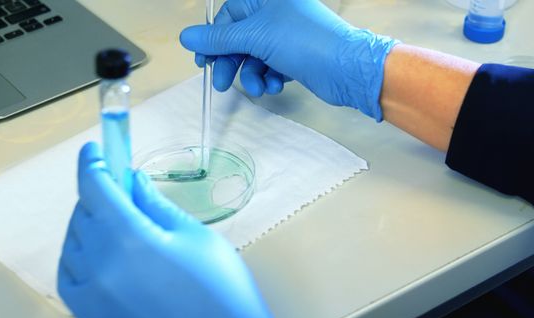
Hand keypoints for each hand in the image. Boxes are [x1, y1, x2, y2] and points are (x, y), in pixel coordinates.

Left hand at [58, 142, 282, 317]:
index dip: (93, 162)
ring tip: (118, 222)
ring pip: (73, 243)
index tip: (95, 149)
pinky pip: (70, 276)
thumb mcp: (196, 237)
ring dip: (89, 224)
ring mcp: (91, 297)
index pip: (95, 187)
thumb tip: (134, 183)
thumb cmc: (220, 293)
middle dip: (99, 194)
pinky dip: (78, 256)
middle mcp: (100, 267)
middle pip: (83, 213)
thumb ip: (156, 205)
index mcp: (128, 239)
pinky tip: (99, 253)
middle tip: (121, 187)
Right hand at [179, 0, 397, 121]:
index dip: (214, 40)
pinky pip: (270, 67)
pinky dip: (268, 78)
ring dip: (251, 74)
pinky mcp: (295, 57)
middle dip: (231, 62)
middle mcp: (276, 14)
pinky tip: (274, 86)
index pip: (229, 16)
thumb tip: (186, 37)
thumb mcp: (255, 37)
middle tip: (221, 83)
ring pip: (254, 56)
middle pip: (239, 38)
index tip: (203, 62)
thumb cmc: (304, 42)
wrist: (347, 69)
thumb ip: (218, 39)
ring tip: (258, 87)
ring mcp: (287, 36)